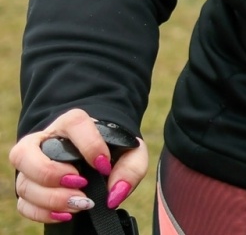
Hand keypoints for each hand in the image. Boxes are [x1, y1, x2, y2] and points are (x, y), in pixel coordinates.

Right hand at [9, 109, 147, 224]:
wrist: (100, 160)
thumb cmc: (113, 153)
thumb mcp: (131, 154)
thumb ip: (131, 169)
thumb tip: (114, 194)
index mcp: (72, 123)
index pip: (74, 123)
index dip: (90, 145)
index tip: (104, 165)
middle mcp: (44, 141)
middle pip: (25, 153)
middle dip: (50, 173)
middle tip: (80, 183)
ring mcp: (30, 166)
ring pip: (23, 183)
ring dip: (51, 198)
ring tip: (81, 203)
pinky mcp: (28, 188)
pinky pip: (23, 204)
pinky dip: (43, 213)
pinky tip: (66, 214)